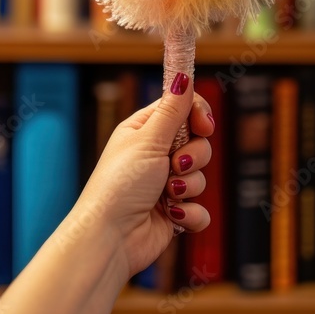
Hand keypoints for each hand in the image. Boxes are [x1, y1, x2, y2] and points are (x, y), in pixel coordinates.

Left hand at [71, 73, 213, 282]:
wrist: (110, 238)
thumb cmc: (119, 185)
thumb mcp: (148, 140)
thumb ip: (172, 110)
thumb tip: (183, 75)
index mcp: (145, 131)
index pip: (182, 110)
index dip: (198, 115)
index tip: (204, 126)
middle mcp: (156, 156)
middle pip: (198, 143)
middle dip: (193, 157)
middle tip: (175, 165)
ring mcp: (166, 186)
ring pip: (201, 176)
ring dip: (188, 186)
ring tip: (167, 195)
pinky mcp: (174, 215)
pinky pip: (200, 209)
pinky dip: (190, 214)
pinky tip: (172, 216)